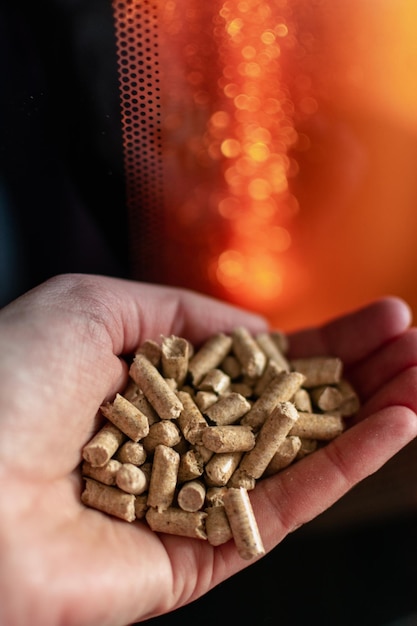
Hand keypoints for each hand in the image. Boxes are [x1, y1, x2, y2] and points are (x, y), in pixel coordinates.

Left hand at [0, 274, 414, 625]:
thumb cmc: (10, 379)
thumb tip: (257, 331)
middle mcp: (181, 442)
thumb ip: (185, 315)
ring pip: (300, 457)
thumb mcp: (97, 307)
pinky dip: (345, 467)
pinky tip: (396, 427)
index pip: (256, 362)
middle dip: (356, 374)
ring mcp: (195, 498)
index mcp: (157, 387)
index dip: (319, 339)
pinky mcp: (203, 553)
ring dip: (368, 418)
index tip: (378, 316)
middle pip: (288, 407)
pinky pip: (285, 506)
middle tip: (415, 345)